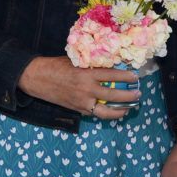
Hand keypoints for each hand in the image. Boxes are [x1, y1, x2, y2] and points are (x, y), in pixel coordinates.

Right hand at [18, 56, 139, 119]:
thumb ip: (92, 66)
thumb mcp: (76, 61)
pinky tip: (114, 112)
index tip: (135, 77)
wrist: (38, 78)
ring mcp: (82, 102)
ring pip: (106, 111)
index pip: (112, 76)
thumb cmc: (57, 66)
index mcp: (86, 74)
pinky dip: (106, 114)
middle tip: (138, 94)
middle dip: (128, 96)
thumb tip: (110, 65)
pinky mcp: (78, 110)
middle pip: (113, 95)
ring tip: (129, 108)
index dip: (126, 77)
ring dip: (120, 110)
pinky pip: (95, 114)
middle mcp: (86, 90)